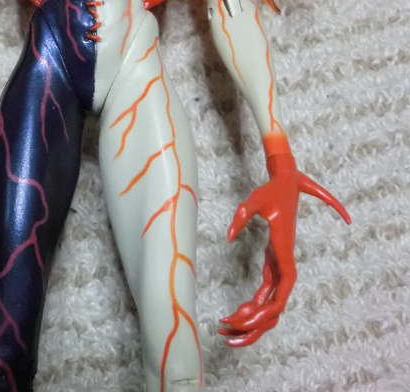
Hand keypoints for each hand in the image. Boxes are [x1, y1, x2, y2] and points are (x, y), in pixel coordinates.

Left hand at [219, 153, 349, 346]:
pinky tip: (237, 312)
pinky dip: (254, 304)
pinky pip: (266, 291)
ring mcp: (280, 263)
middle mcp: (285, 262)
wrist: (287, 180)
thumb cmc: (272, 189)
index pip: (281, 292)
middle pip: (276, 306)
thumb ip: (241, 216)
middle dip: (256, 326)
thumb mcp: (254, 199)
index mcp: (284, 251)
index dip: (267, 310)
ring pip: (272, 303)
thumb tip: (228, 237)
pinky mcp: (274, 261)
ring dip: (254, 320)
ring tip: (228, 329)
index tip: (247, 319)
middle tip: (229, 335)